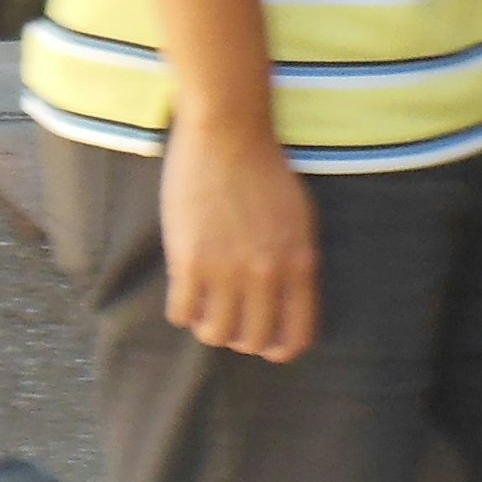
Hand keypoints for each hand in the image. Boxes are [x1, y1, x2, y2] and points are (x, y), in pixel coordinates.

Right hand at [160, 119, 317, 361]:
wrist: (228, 132)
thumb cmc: (265, 169)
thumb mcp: (299, 218)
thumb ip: (296, 261)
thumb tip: (286, 301)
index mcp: (300, 263)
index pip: (297, 335)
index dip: (279, 349)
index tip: (265, 343)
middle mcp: (267, 274)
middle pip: (253, 341)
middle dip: (241, 337)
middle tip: (229, 319)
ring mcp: (227, 270)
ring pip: (215, 334)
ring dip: (209, 326)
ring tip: (205, 307)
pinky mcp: (189, 261)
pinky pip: (181, 313)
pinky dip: (182, 310)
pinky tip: (184, 291)